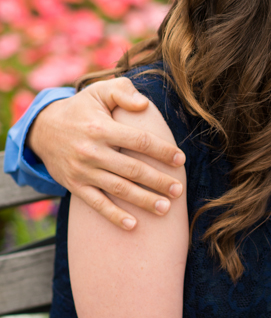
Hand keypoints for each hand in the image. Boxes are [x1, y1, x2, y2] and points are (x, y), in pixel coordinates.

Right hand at [27, 78, 185, 230]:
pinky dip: (114, 216)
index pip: (139, 141)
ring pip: (119, 189)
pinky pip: (97, 204)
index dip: (162, 151)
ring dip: (144, 200)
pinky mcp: (75, 186)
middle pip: (132, 169)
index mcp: (102, 128)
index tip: (180, 159)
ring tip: (166, 208)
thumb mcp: (98, 92)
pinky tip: (134, 225)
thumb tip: (144, 105)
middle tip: (178, 190)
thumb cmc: (80, 109)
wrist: (42, 130)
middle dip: (158, 181)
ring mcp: (83, 171)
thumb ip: (123, 92)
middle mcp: (92, 151)